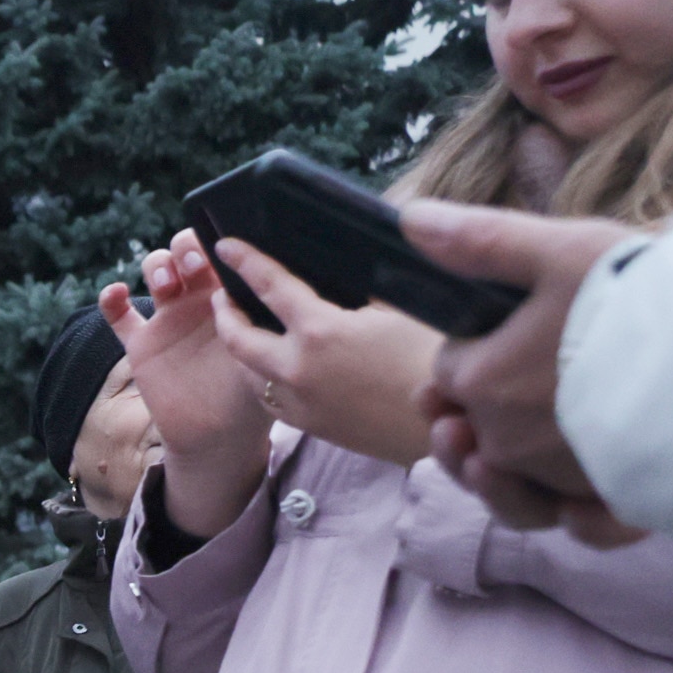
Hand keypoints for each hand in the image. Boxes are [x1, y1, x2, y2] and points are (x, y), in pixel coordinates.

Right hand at [104, 237, 269, 536]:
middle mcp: (198, 300)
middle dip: (186, 248)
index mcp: (230, 297)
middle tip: (194, 265)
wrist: (218, 437)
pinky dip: (110, 300)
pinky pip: (119, 317)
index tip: (221, 250)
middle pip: (184, 252)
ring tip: (166, 285)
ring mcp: (168, 319)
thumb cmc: (250, 397)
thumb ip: (258, 329)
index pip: (220, 254)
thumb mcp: (263, 357)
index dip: (216, 242)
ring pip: (155, 272)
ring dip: (158, 267)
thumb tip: (265, 295)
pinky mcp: (141, 343)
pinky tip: (115, 292)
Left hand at [206, 236, 440, 467]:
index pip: (270, 286)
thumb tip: (342, 269)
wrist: (449, 426)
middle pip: (238, 340)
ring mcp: (299, 403)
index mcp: (320, 331)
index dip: (246, 262)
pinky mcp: (311, 427)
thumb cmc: (434, 359)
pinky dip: (263, 378)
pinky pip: (270, 400)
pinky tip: (274, 367)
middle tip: (224, 296)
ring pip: (249, 374)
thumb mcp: (400, 308)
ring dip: (240, 349)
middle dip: (225, 314)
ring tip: (245, 330)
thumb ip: (363, 287)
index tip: (227, 246)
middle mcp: (297, 369)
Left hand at [402, 201, 646, 547]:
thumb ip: (481, 240)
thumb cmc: (638, 294)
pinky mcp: (611, 504)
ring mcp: (558, 479)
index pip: (452, 371)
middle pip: (476, 430)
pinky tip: (573, 502)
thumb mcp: (558, 249)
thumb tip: (410, 220)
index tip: (502, 332)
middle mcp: (508, 442)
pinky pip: (579, 526)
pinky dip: (572, 514)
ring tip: (504, 447)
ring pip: (511, 488)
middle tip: (506, 376)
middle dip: (480, 409)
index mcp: (482, 382)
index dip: (474, 350)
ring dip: (499, 471)